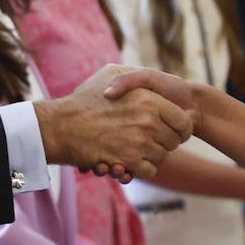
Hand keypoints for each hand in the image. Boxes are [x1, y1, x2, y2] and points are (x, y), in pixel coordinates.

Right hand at [34, 65, 192, 179]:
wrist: (61, 126)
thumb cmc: (84, 100)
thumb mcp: (110, 74)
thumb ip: (133, 76)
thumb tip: (151, 81)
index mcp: (149, 98)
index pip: (184, 121)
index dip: (181, 128)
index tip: (172, 131)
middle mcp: (148, 119)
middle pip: (174, 141)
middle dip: (164, 143)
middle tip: (148, 141)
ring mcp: (139, 141)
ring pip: (163, 157)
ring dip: (151, 156)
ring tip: (134, 149)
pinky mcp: (129, 160)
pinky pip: (150, 170)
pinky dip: (141, 169)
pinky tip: (129, 161)